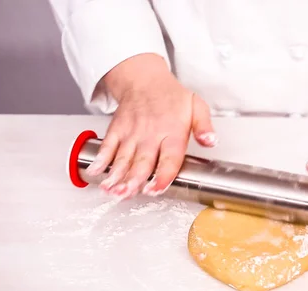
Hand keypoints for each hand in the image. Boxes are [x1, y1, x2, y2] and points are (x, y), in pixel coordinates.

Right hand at [85, 53, 216, 198]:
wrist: (144, 79)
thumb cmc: (171, 97)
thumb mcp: (196, 107)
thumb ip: (204, 127)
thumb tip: (211, 141)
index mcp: (172, 131)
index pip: (169, 157)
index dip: (162, 175)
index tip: (156, 189)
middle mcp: (150, 134)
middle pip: (142, 161)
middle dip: (134, 179)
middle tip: (129, 194)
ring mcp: (131, 133)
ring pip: (123, 157)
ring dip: (117, 175)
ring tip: (113, 190)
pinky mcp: (116, 130)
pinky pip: (107, 146)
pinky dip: (101, 160)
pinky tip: (96, 173)